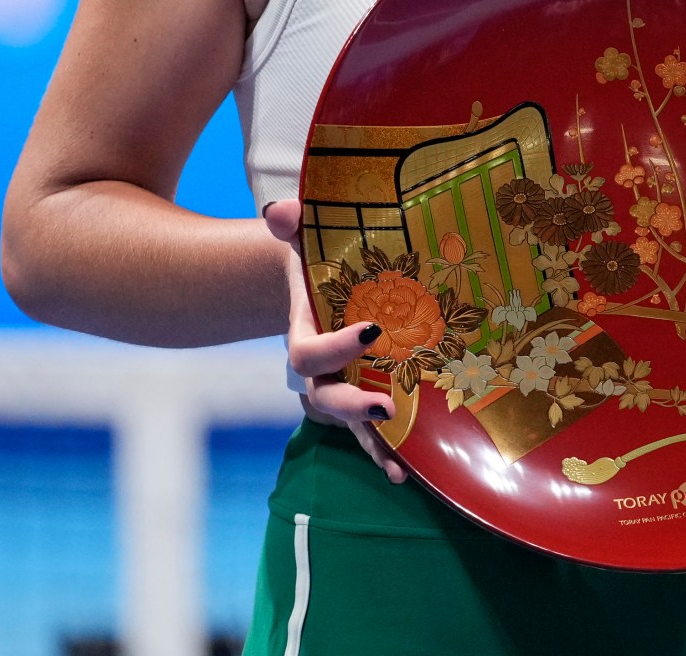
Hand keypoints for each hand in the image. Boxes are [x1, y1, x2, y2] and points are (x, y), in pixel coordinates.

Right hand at [262, 200, 406, 483]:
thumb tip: (278, 212)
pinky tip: (407, 473)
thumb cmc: (318, 254)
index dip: (335, 348)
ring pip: (348, 423)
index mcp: (304, 331)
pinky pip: (371, 430)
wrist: (317, 277)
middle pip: (324, 399)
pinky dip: (385, 452)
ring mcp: (341, 385)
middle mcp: (320, 368)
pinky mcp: (366, 393)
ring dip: (373, 442)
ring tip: (401, 465)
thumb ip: (293, 224)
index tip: (373, 329)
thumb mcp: (308, 236)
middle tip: (385, 406)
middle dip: (352, 407)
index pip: (308, 354)